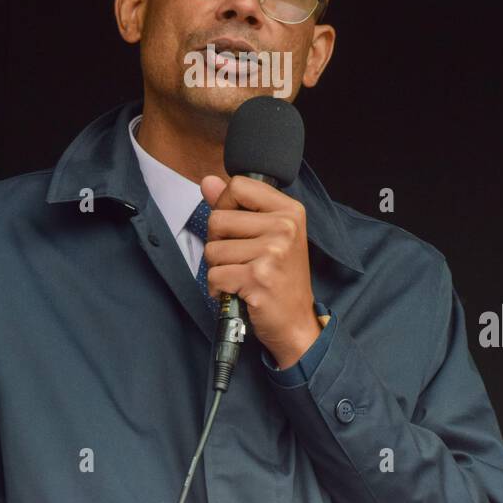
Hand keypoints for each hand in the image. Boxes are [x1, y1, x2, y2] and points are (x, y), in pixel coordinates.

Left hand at [199, 174, 321, 369]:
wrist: (296, 321)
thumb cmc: (280, 277)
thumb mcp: (266, 233)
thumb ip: (235, 205)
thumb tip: (207, 181)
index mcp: (289, 210)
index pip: (237, 185)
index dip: (225, 205)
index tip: (237, 227)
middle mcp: (284, 227)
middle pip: (218, 218)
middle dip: (218, 242)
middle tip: (240, 259)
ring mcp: (273, 252)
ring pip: (212, 249)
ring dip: (218, 268)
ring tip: (240, 276)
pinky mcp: (258, 278)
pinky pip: (214, 275)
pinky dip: (218, 288)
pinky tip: (236, 292)